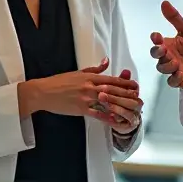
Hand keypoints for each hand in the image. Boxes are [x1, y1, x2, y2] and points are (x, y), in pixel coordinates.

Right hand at [19, 57, 139, 120]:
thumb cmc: (59, 82)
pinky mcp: (80, 109)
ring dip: (120, 105)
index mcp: (89, 77)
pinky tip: (116, 120)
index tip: (135, 85)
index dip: (125, 83)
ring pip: (107, 101)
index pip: (111, 79)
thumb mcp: (78, 72)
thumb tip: (107, 61)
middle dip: (127, 94)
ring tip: (132, 109)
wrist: (43, 92)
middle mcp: (89, 87)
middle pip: (113, 90)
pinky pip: (97, 114)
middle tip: (138, 97)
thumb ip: (94, 69)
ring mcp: (85, 98)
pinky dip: (107, 117)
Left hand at [98, 69, 143, 135]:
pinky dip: (117, 121)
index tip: (107, 83)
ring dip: (117, 108)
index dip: (121, 84)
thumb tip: (125, 71)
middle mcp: (136, 103)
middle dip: (115, 96)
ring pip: (129, 112)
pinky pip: (125, 124)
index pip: (132, 87)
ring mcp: (134, 114)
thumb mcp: (116, 90)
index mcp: (134, 93)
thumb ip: (119, 80)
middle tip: (101, 94)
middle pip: (131, 99)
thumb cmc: (119, 103)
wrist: (122, 120)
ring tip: (105, 104)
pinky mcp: (130, 125)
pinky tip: (109, 117)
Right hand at [150, 1, 182, 95]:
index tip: (157, 36)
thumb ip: (176, 19)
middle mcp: (168, 56)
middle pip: (155, 55)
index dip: (155, 39)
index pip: (156, 41)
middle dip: (157, 52)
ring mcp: (172, 69)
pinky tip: (181, 73)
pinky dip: (175, 78)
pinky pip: (171, 81)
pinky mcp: (178, 80)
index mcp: (169, 44)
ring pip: (161, 68)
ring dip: (167, 65)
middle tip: (165, 50)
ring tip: (177, 63)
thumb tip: (164, 3)